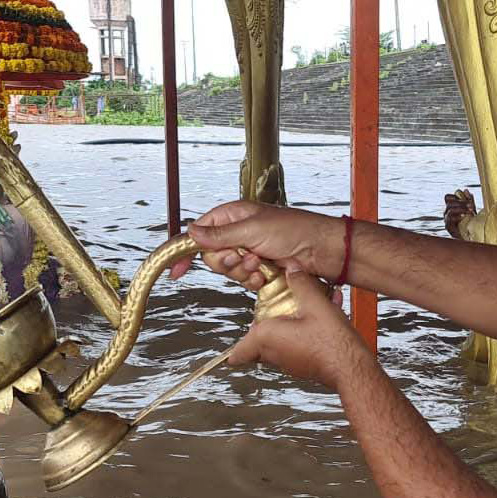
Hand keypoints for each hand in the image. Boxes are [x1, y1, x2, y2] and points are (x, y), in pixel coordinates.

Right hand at [169, 201, 344, 288]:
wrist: (320, 251)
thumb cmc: (293, 231)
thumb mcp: (252, 229)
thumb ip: (220, 234)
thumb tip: (191, 232)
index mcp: (232, 216)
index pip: (199, 232)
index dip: (186, 250)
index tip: (176, 270)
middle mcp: (237, 233)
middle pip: (212, 256)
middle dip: (226, 261)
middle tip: (243, 256)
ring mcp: (248, 252)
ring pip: (228, 271)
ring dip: (242, 272)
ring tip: (261, 264)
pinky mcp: (259, 269)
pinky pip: (243, 281)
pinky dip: (252, 281)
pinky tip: (266, 276)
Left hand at [228, 266, 369, 390]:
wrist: (351, 366)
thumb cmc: (330, 342)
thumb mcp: (314, 302)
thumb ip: (300, 283)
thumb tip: (292, 270)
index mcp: (267, 338)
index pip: (238, 352)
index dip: (232, 351)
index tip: (226, 354)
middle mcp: (274, 354)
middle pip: (257, 345)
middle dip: (263, 328)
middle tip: (271, 314)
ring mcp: (290, 363)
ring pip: (278, 346)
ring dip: (285, 330)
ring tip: (302, 313)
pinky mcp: (305, 366)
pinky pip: (296, 348)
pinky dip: (301, 336)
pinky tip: (320, 321)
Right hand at [443, 188, 476, 238]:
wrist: (471, 238)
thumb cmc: (471, 223)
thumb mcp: (471, 210)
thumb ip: (469, 200)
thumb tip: (465, 190)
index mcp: (451, 207)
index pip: (447, 197)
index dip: (455, 196)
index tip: (467, 199)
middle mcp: (447, 212)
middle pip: (448, 202)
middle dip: (461, 202)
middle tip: (471, 206)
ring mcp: (446, 220)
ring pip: (449, 209)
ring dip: (461, 209)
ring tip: (471, 212)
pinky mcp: (448, 227)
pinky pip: (449, 219)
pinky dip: (457, 216)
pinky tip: (464, 217)